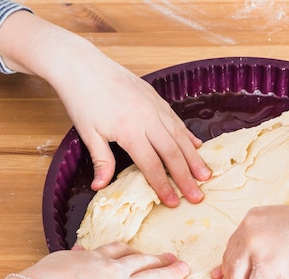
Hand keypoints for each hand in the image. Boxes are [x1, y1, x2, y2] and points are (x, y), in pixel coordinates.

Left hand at [56, 50, 211, 206]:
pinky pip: (176, 121)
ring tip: (205, 176)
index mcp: (130, 132)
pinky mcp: (156, 98)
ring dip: (194, 158)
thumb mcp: (88, 134)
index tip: (174, 203)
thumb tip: (99, 187)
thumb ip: (101, 161)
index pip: (152, 165)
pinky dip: (188, 135)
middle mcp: (148, 120)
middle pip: (173, 154)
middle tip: (198, 197)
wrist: (83, 65)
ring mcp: (155, 107)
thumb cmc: (83, 100)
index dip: (164, 186)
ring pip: (180, 137)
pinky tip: (197, 147)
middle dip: (186, 177)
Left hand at [211, 205, 288, 278]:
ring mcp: (257, 248)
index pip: (234, 244)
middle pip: (232, 260)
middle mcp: (250, 231)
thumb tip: (252, 258)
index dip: (228, 262)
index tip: (221, 273)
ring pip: (237, 276)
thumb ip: (265, 237)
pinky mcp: (267, 266)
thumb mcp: (282, 224)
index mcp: (253, 218)